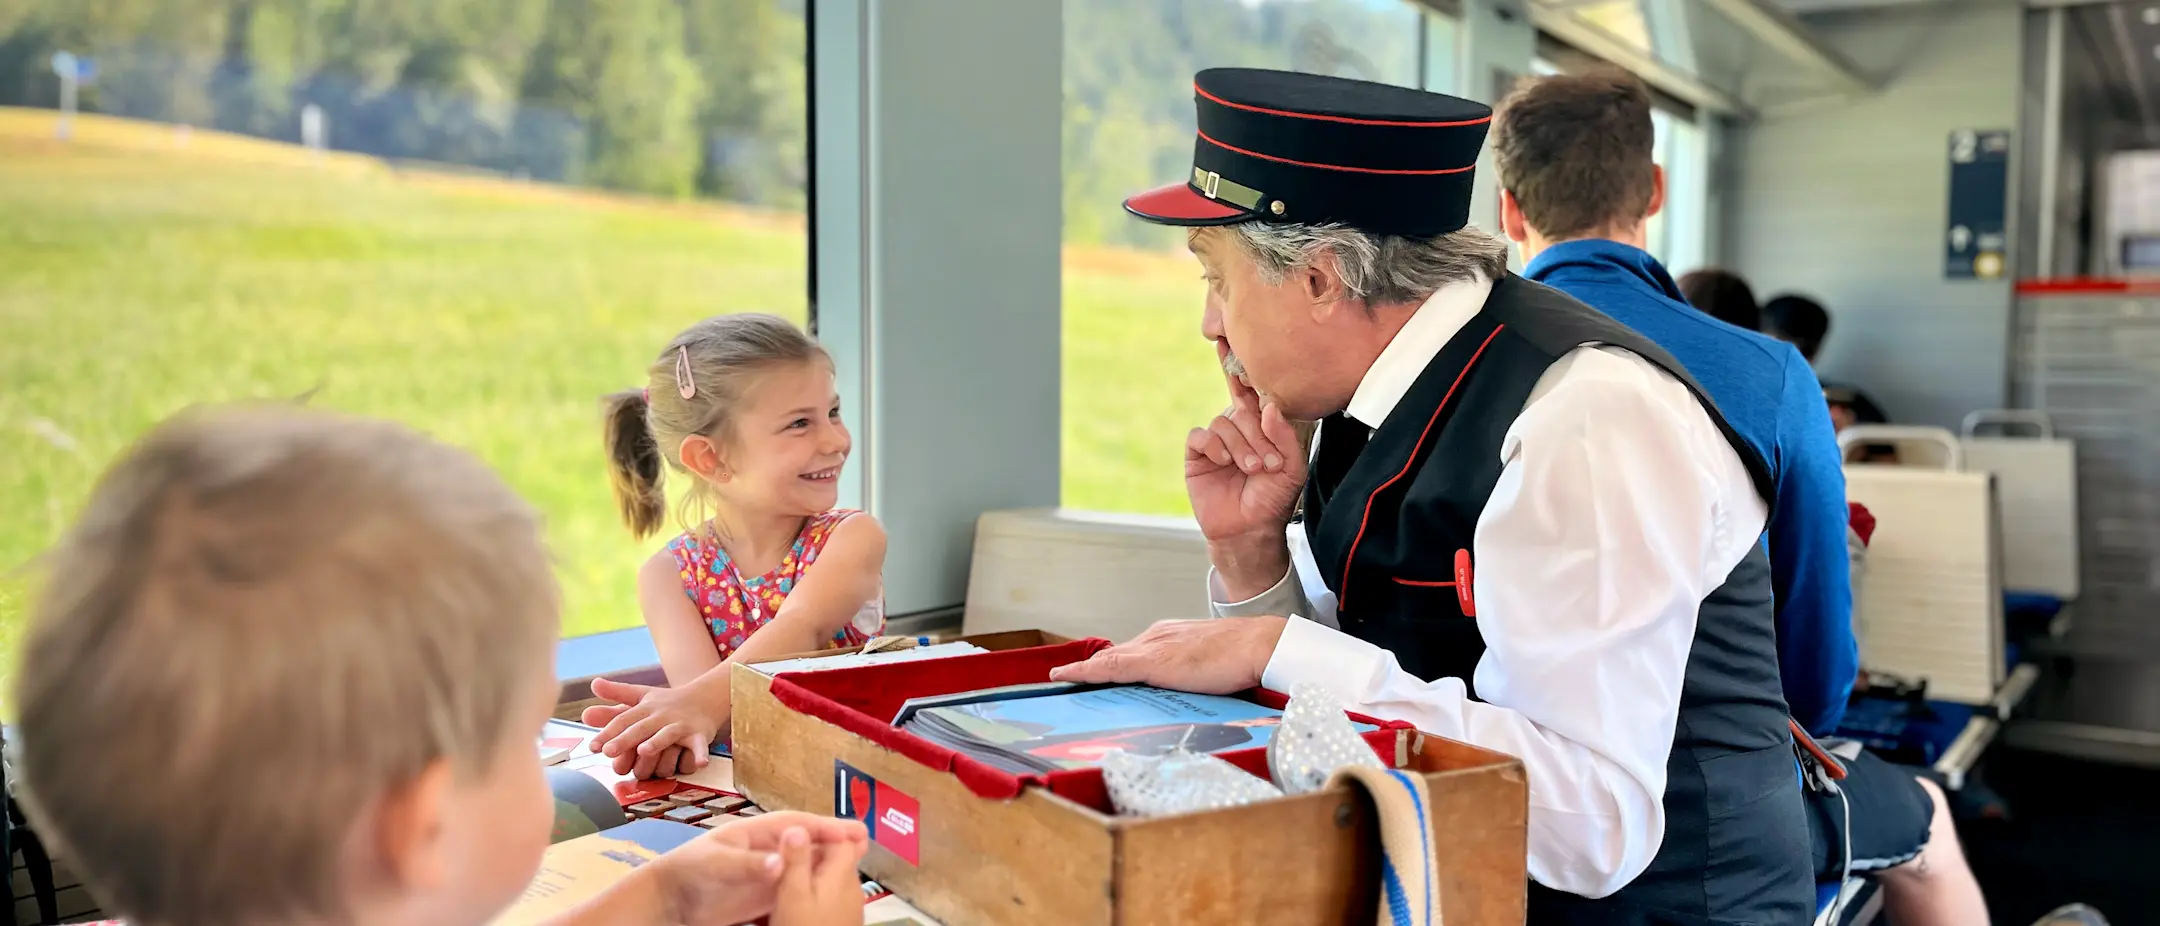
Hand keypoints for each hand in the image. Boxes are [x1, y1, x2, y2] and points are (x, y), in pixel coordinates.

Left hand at [582, 676, 727, 779]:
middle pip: (640, 728)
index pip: (623, 720)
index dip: (607, 732)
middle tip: (609, 751)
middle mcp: (661, 716)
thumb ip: (615, 698)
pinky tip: (699, 763)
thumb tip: (590, 693)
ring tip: (644, 750)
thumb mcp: (641, 696)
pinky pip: (698, 746)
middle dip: (625, 739)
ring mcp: (680, 725)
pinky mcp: (698, 734)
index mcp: (645, 708)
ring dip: (657, 742)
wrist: (705, 697)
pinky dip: (700, 754)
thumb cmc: (666, 703)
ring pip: (667, 735)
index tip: (592, 746)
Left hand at [654, 812, 867, 925]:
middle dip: (836, 839)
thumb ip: (748, 864)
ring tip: (859, 860)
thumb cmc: (687, 870)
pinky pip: (796, 886)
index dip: (826, 826)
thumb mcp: (717, 863)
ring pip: (805, 863)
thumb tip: (780, 864)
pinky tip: (832, 887)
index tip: (852, 829)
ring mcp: (768, 871)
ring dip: (830, 860)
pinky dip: (815, 884)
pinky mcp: (765, 893)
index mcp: (757, 831)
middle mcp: (768, 848)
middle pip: (808, 842)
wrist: (670, 899)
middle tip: (866, 839)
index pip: (798, 825)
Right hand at [771, 823, 871, 925]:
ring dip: (817, 871)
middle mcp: (854, 883)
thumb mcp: (793, 893)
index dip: (821, 830)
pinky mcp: (848, 916)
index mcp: (844, 870)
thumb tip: (797, 827)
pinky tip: (803, 899)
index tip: (797, 833)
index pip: (842, 835)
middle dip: (816, 851)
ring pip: (836, 874)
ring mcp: (853, 901)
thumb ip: (796, 860)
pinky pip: (835, 892)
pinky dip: (820, 889)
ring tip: (791, 877)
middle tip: (788, 856)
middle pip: (839, 855)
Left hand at [1048, 617, 1287, 693]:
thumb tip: (1191, 694)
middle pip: (1116, 656)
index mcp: (1171, 636)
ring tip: (1059, 682)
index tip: (1092, 675)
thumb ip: (1195, 675)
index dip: (1110, 666)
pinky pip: (1107, 667)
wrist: (1262, 646)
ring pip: (1107, 661)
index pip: (1133, 653)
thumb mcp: (1213, 666)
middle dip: (1092, 671)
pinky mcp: (1151, 661)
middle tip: (1067, 683)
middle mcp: (1157, 636)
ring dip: (1083, 673)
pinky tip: (1064, 677)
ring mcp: (1152, 647)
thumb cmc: (1247, 657)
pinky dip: (1083, 672)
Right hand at [1187, 363, 1306, 545]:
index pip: (1252, 392)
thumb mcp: (1292, 467)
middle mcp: (1238, 428)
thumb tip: (1269, 406)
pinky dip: (1214, 446)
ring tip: (1250, 469)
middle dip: (1256, 435)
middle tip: (1267, 463)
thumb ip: (1284, 435)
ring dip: (1239, 446)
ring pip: (1222, 423)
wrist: (1250, 529)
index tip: (1230, 344)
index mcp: (1261, 426)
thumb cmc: (1274, 498)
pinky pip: (1200, 436)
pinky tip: (1223, 462)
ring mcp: (1217, 440)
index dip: (1241, 368)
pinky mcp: (1198, 454)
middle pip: (1241, 409)